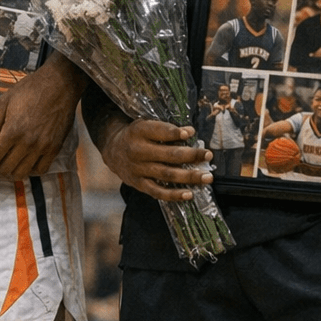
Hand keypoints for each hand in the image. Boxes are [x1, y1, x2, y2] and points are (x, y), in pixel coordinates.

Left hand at [0, 61, 77, 177]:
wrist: (60, 85)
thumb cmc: (31, 89)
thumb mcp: (4, 102)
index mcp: (13, 130)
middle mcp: (28, 142)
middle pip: (5, 169)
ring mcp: (43, 147)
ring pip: (22, 173)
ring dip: (10, 172)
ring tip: (7, 163)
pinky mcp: (55, 148)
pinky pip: (40, 170)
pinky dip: (30, 171)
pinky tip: (24, 162)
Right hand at [96, 118, 212, 201]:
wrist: (113, 150)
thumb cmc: (136, 136)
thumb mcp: (146, 125)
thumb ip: (166, 129)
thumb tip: (190, 132)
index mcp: (138, 132)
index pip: (159, 131)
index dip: (175, 133)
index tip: (191, 133)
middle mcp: (137, 151)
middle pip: (168, 155)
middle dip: (191, 155)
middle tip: (207, 155)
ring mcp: (138, 169)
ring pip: (167, 174)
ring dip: (189, 176)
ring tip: (207, 177)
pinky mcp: (138, 184)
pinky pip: (158, 192)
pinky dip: (174, 195)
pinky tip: (189, 194)